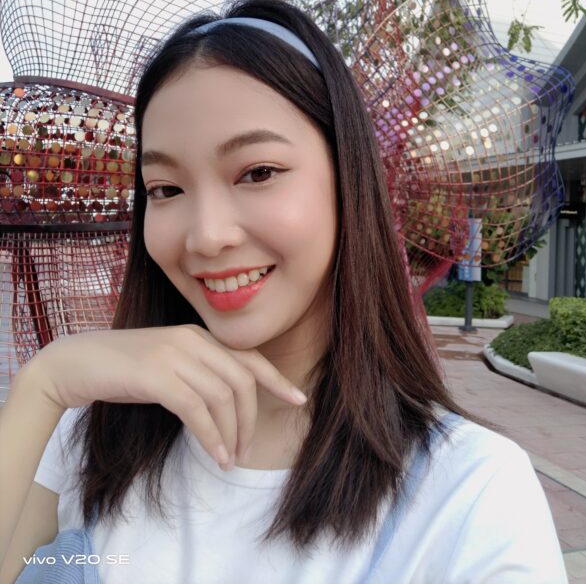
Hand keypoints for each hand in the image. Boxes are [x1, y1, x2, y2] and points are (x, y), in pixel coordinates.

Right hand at [21, 324, 306, 467]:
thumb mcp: (168, 364)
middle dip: (251, 418)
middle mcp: (192, 340)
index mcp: (198, 336)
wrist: (76, 363)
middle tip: (246, 449)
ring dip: (231, 434)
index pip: (248, 356)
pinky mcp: (157, 375)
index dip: (276, 379)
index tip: (298, 398)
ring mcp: (174, 355)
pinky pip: (197, 410)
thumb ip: (197, 374)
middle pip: (241, 380)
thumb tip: (228, 406)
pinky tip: (214, 455)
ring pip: (222, 397)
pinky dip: (211, 436)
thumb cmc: (122, 369)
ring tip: (229, 459)